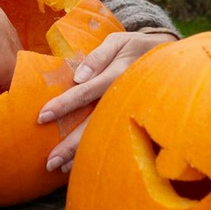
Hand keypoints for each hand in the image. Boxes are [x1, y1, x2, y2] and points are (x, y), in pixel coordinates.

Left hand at [36, 30, 176, 171]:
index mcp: (118, 75)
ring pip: (103, 134)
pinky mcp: (133, 119)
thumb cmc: (135, 48)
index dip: (64, 104)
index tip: (42, 116)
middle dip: (71, 145)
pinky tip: (80, 162)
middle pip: (93, 123)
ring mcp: (129, 111)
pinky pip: (113, 136)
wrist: (168, 59)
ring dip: (81, 153)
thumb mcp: (119, 42)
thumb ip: (98, 56)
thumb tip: (78, 76)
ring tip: (60, 168)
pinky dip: (97, 150)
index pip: (86, 92)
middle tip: (50, 162)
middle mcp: (123, 97)